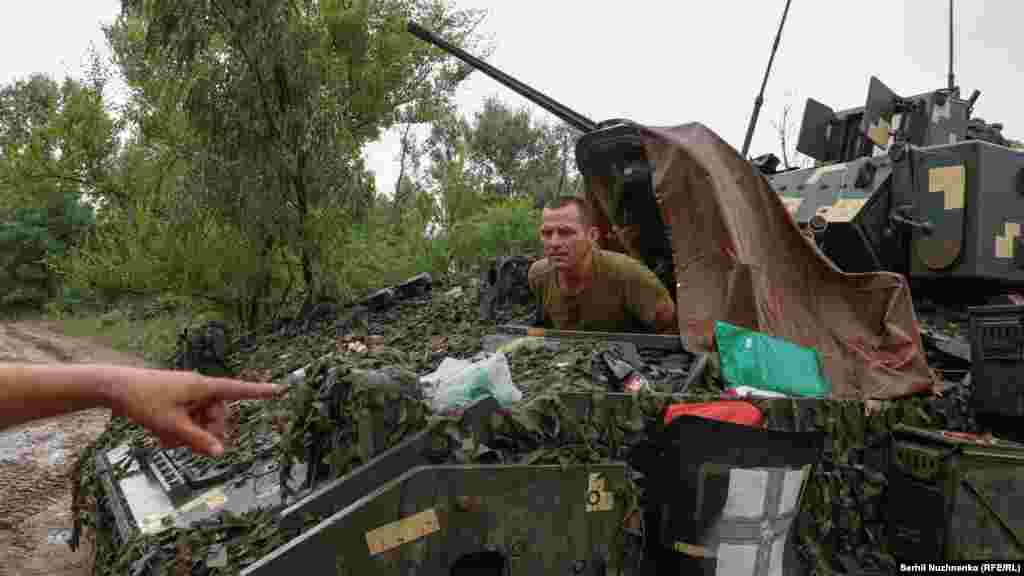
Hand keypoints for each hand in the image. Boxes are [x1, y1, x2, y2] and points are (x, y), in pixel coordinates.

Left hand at [103, 367, 282, 456]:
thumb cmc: (144, 401)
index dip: (260, 392)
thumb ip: (198, 440)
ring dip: (189, 435)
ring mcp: (188, 393)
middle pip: (218, 415)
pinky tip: (163, 439)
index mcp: (203, 387)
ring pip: (201, 420)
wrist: (114, 387)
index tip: (281, 390)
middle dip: (205, 434)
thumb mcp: (172, 426)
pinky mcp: (176, 398)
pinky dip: (180, 430)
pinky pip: (189, 418)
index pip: (239, 390)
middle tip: (186, 448)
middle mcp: (199, 388)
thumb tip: (221, 453)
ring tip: (167, 443)